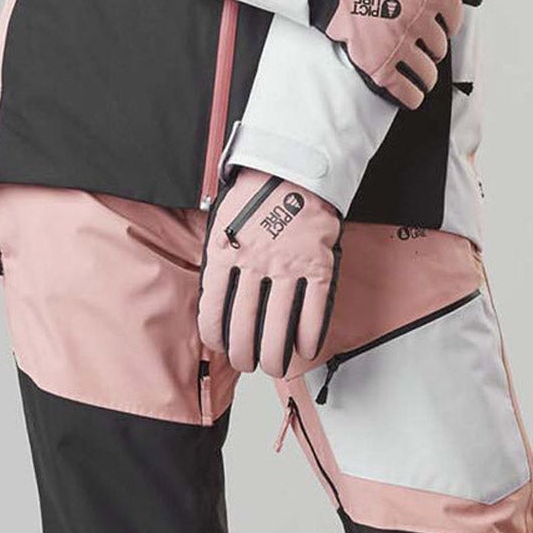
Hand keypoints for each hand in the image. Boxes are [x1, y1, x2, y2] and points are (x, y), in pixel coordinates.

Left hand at [197, 168, 342, 376]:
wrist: (296, 168)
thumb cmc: (257, 193)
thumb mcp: (222, 221)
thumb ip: (219, 259)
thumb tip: (215, 299)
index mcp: (225, 253)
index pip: (213, 313)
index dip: (215, 340)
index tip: (221, 347)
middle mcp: (255, 264)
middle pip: (245, 331)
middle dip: (244, 357)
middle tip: (247, 362)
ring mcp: (289, 267)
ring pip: (279, 331)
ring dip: (275, 358)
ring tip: (273, 365)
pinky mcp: (319, 267)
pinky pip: (313, 315)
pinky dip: (309, 340)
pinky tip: (304, 349)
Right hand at [309, 0, 485, 108]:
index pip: (454, 18)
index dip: (445, 25)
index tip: (438, 28)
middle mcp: (421, 18)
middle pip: (439, 47)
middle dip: (430, 49)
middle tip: (419, 48)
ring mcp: (400, 43)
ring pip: (428, 73)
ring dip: (424, 75)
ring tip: (417, 75)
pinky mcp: (380, 63)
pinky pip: (407, 91)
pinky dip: (411, 96)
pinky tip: (410, 94)